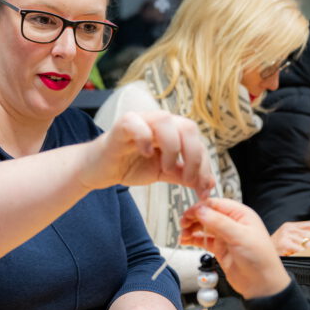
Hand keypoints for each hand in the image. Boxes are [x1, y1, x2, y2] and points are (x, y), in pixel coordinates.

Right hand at [81, 111, 214, 196]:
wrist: (100, 171)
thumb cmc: (130, 166)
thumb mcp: (163, 173)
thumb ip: (183, 175)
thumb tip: (208, 184)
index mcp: (173, 131)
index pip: (197, 142)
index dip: (204, 166)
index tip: (202, 189)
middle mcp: (160, 121)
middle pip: (188, 127)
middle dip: (193, 156)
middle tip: (187, 179)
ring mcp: (141, 120)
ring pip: (166, 120)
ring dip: (172, 147)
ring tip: (165, 168)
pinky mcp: (122, 125)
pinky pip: (137, 124)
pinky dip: (145, 138)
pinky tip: (145, 154)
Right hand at [180, 198, 289, 298]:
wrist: (262, 284)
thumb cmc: (260, 259)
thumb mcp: (240, 236)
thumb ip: (219, 222)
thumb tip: (202, 210)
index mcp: (241, 215)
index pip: (216, 204)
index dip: (201, 207)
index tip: (188, 213)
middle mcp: (232, 223)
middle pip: (208, 214)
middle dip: (194, 218)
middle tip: (183, 224)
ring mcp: (225, 236)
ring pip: (204, 227)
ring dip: (192, 229)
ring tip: (183, 234)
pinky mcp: (220, 249)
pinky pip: (203, 240)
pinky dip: (193, 240)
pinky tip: (185, 241)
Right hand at [271, 220, 309, 255]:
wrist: (259, 257)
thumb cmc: (277, 253)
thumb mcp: (291, 243)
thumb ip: (309, 241)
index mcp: (290, 226)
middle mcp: (288, 228)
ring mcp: (285, 235)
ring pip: (309, 244)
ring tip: (301, 256)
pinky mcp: (283, 243)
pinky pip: (302, 250)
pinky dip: (304, 256)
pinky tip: (298, 258)